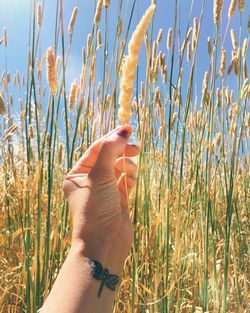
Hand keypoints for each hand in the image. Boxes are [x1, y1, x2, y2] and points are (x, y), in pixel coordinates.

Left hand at [63, 125, 139, 271]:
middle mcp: (90, 180)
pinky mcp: (118, 197)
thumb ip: (110, 151)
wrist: (105, 242)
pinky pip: (127, 179)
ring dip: (127, 167)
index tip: (128, 128)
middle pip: (110, 156)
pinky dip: (130, 178)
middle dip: (122, 152)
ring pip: (120, 167)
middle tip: (136, 148)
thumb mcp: (99, 176)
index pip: (96, 149)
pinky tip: (131, 184)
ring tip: (130, 174)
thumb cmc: (95, 209)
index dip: (112, 138)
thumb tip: (122, 131)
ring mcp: (105, 189)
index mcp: (78, 174)